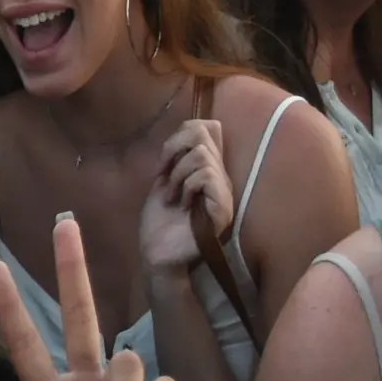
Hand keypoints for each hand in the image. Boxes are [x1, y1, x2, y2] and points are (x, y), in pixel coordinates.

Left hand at [138, 115, 234, 283]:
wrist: (157, 253)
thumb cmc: (160, 221)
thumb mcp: (164, 180)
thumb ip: (177, 156)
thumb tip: (191, 128)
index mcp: (208, 169)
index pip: (208, 128)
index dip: (182, 133)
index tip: (164, 161)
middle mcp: (220, 178)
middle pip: (203, 132)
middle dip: (174, 149)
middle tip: (165, 176)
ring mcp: (224, 193)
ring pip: (201, 156)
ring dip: (177, 175)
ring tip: (174, 197)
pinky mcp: (222, 208)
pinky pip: (206, 176)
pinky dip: (186, 186)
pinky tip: (181, 204)